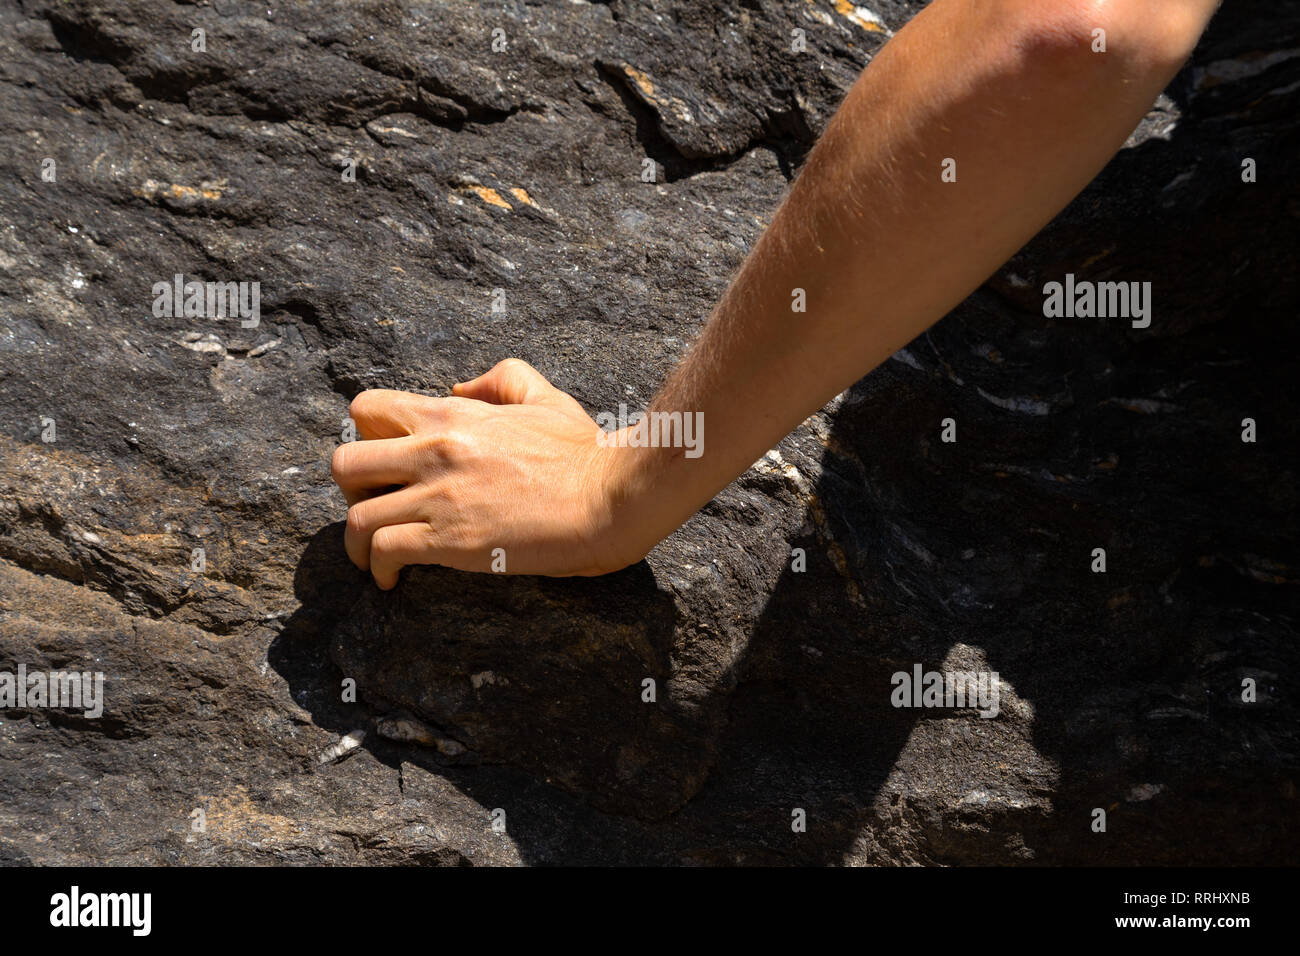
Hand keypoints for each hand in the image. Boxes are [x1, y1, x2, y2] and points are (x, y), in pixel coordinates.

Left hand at [330, 359, 653, 586]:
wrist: (609, 496)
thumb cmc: (584, 452)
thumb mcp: (544, 397)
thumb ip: (500, 380)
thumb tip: (459, 390)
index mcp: (451, 415)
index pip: (367, 410)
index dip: (365, 438)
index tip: (382, 466)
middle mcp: (434, 450)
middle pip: (345, 464)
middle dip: (351, 491)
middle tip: (375, 510)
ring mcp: (439, 496)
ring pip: (356, 517)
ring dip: (357, 543)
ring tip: (373, 558)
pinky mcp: (451, 540)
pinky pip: (384, 552)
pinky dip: (378, 569)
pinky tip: (392, 579)